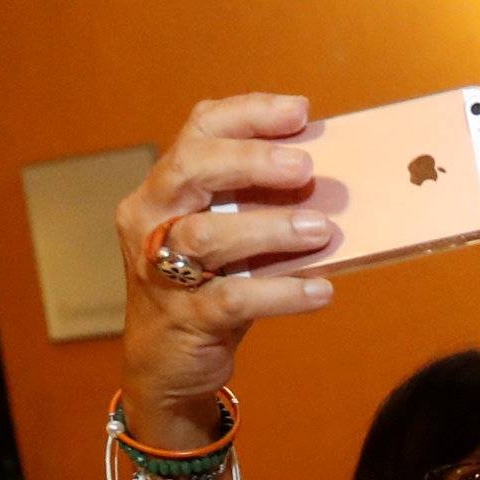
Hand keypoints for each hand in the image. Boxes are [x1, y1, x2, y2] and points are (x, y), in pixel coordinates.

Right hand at [116, 94, 335, 442]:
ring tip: (321, 231)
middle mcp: (151, 219)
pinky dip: (281, 294)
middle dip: (250, 161)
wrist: (167, 367)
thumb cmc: (208, 288)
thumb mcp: (230, 239)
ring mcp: (160, 270)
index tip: (300, 112)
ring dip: (269, 228)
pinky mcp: (185, 319)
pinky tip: (320, 292)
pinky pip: (233, 299)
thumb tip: (328, 184)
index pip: (199, 131)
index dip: (248, 115)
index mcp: (165, 187)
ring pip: (206, 236)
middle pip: (190, 170)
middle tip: (304, 167)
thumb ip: (261, 206)